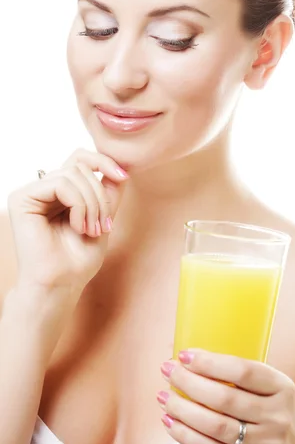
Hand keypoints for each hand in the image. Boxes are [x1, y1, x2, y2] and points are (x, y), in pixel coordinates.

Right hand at [7, 148, 128, 295]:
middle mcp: (44, 188)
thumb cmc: (78, 258)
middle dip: (100, 194)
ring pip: (74, 173)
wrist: (61, 284)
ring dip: (92, 203)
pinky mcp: (22, 199)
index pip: (81, 159)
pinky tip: (77, 226)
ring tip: (91, 229)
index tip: (124, 176)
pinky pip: (61, 184)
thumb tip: (123, 163)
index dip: (104, 161)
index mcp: (61, 191)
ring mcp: (32, 192)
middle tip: (103, 224)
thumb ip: (109, 190)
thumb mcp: (103, 217)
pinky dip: (78, 205)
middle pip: (81, 165)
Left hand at [158, 350, 294, 443]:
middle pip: (225, 399)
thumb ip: (245, 375)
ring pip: (216, 426)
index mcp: (282, 387)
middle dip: (189, 383)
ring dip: (184, 410)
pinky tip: (172, 423)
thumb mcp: (274, 388)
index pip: (243, 371)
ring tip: (165, 398)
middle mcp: (277, 416)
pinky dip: (188, 437)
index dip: (211, 362)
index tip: (185, 355)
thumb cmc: (278, 411)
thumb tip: (194, 358)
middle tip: (168, 371)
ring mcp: (266, 443)